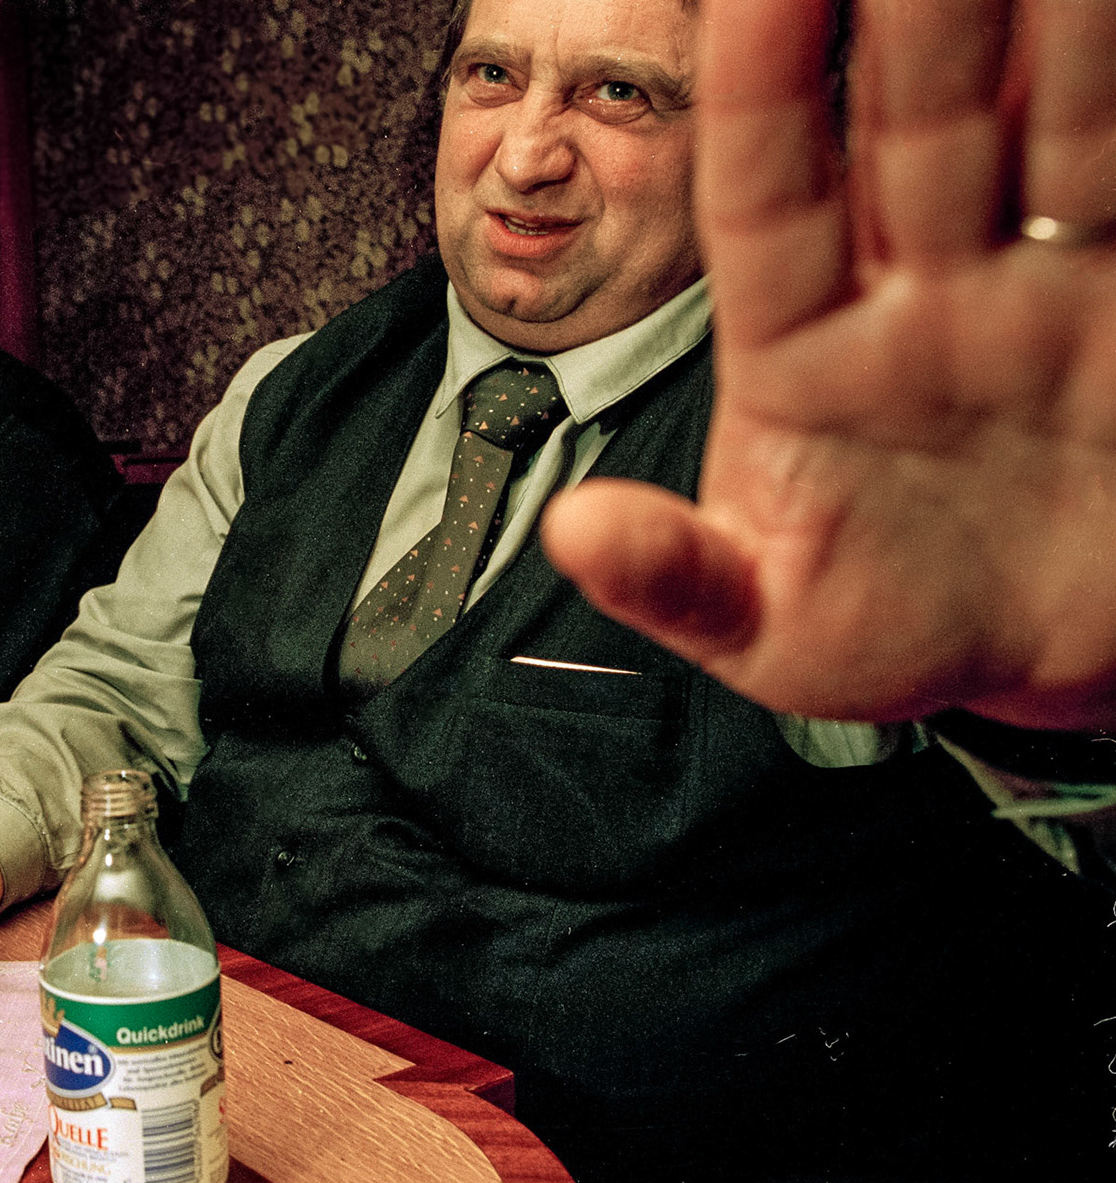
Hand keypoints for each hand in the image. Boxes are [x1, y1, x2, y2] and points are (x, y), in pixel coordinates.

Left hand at [543, 0, 1115, 730]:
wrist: (1043, 662)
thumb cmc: (889, 633)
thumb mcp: (771, 632)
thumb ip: (680, 580)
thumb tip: (576, 535)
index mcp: (795, 352)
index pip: (765, 195)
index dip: (756, 90)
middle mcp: (906, 290)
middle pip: (904, 123)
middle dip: (911, 15)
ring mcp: (1021, 282)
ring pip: (1032, 120)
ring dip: (1042, 25)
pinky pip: (1115, 172)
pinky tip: (1109, 27)